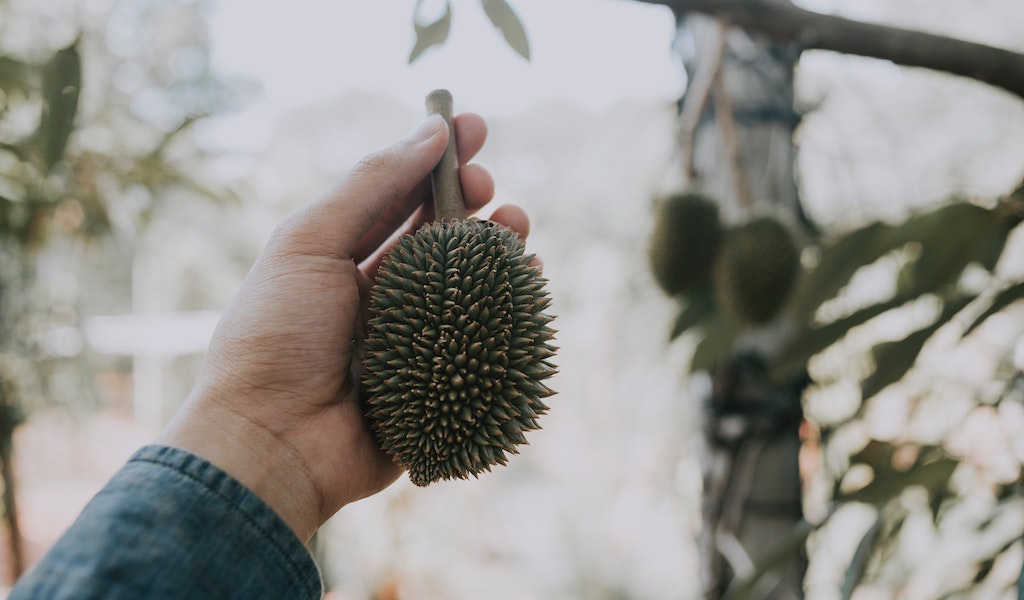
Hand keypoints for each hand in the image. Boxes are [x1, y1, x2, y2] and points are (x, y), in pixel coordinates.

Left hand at [158, 113, 529, 541]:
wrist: (272, 441)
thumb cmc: (277, 336)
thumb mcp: (309, 243)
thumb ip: (370, 185)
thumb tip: (430, 131)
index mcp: (342, 258)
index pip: (398, 196)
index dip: (435, 159)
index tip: (472, 126)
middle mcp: (380, 293)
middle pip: (439, 235)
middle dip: (471, 200)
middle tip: (488, 184)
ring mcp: (414, 338)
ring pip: (470, 282)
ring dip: (497, 246)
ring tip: (515, 224)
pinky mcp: (440, 381)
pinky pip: (486, 337)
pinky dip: (512, 305)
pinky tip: (529, 279)